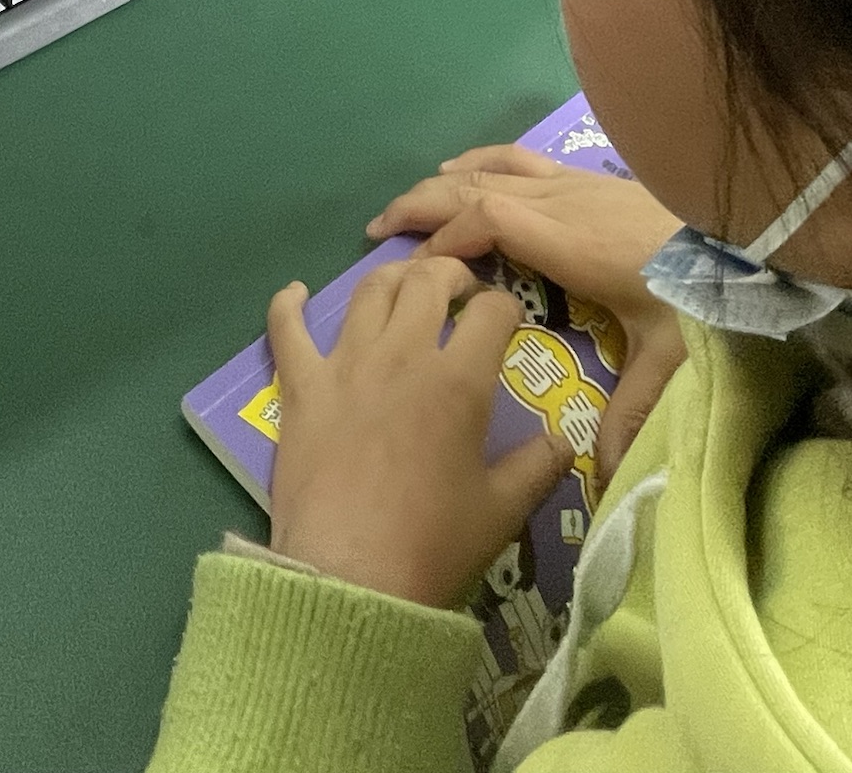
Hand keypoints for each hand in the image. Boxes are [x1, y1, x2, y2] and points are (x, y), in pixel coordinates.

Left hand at [264, 257, 572, 605]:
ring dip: (392, 277)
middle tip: (458, 291)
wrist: (349, 579)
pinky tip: (294, 292)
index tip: (506, 323)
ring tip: (404, 285)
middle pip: (428, 281)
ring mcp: (345, 366)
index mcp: (459, 380)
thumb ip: (538, 467)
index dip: (505, 308)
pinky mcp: (300, 388)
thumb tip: (565, 440)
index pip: (492, 312)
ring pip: (368, 291)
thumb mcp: (502, 511)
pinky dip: (288, 304)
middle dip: (450, 273)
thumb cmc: (432, 546)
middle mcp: (403, 355)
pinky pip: (286, 330)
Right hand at [373, 151, 688, 478]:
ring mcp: (578, 182)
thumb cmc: (708, 299)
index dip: (445, 239)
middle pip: (478, 186)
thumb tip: (599, 481)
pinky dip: (482, 162)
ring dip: (446, 182)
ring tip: (408, 207)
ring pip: (494, 167)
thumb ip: (631, 416)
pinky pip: (521, 158)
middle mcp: (566, 202)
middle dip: (424, 206)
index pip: (490, 219)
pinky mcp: (593, 177)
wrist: (753, 241)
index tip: (415, 271)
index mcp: (573, 241)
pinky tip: (465, 170)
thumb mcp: (671, 361)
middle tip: (379, 233)